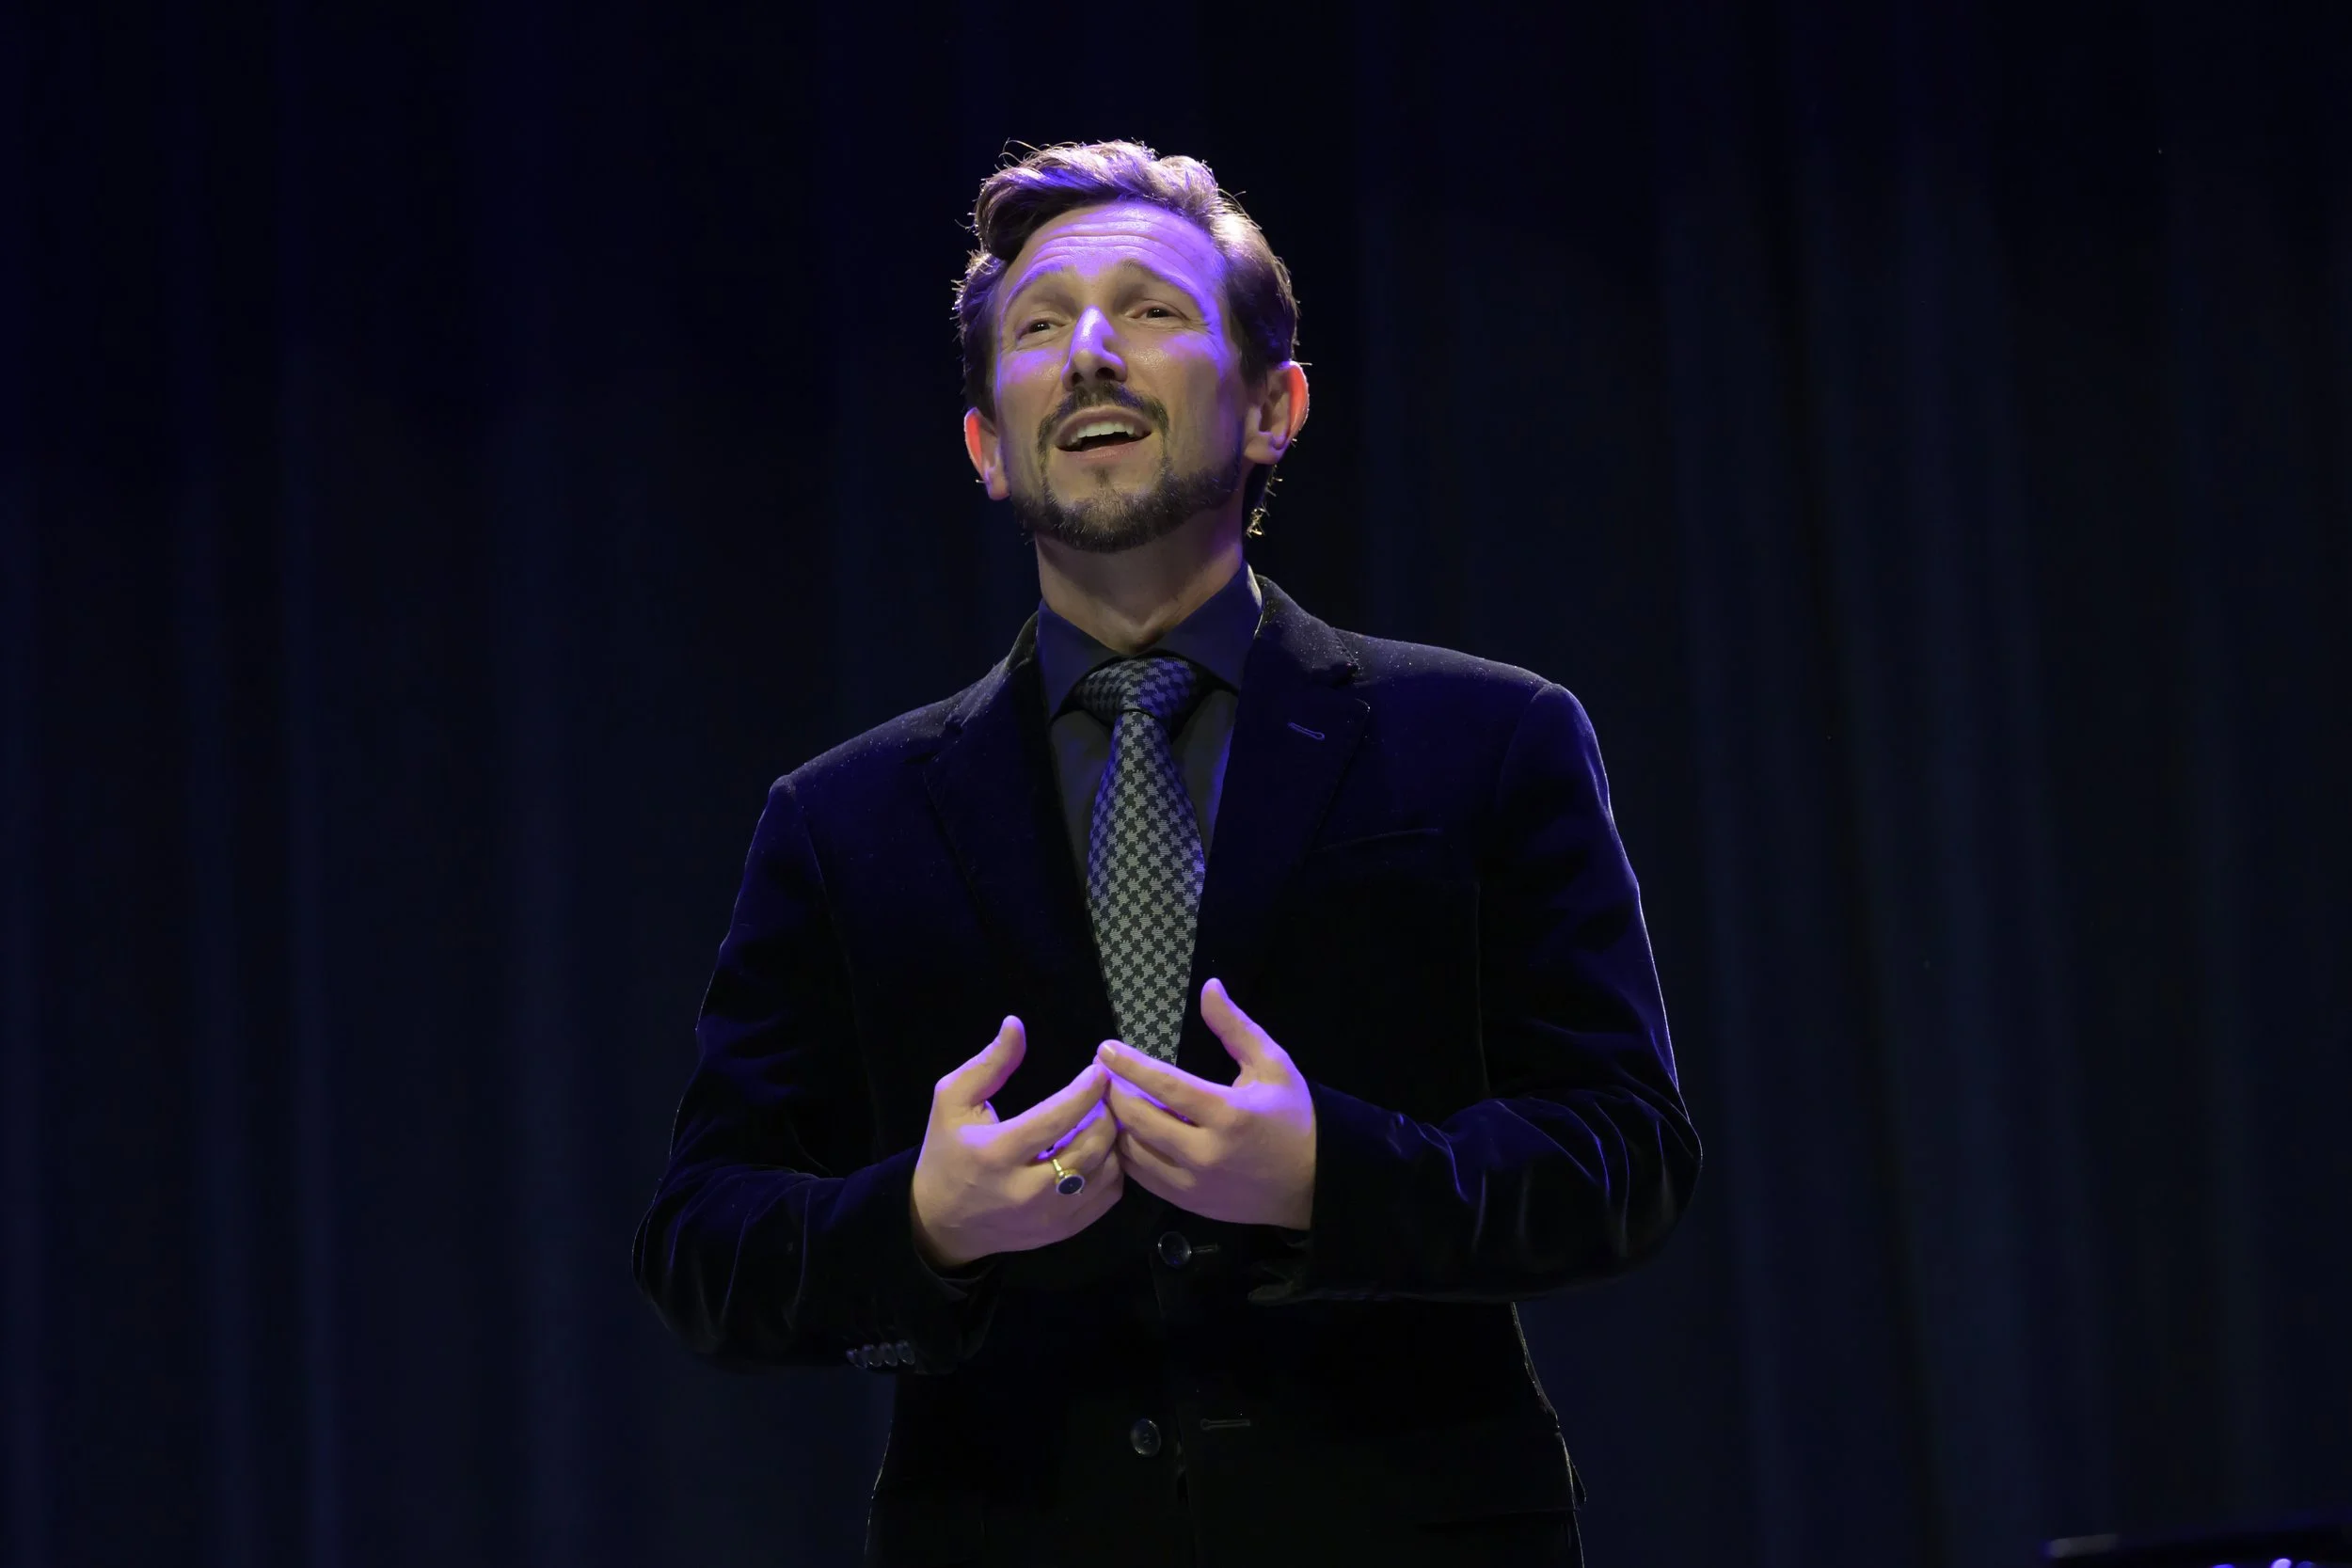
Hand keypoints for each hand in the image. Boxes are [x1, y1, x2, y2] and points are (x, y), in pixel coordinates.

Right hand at [909, 1017, 1126, 1269]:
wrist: (940, 1221)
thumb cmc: (947, 1151)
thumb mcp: (952, 1100)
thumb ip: (989, 1063)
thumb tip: (1016, 1024)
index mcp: (998, 1153)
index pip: (1059, 1117)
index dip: (1087, 1089)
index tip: (1099, 1069)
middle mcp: (1027, 1190)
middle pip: (1092, 1146)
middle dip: (1106, 1112)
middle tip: (1104, 1093)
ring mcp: (1049, 1217)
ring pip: (1106, 1172)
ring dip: (1111, 1141)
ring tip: (1099, 1119)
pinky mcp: (1063, 1231)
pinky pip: (1107, 1195)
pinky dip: (1111, 1168)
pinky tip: (1096, 1150)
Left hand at [1097, 979, 1316, 1230]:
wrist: (1316, 1184)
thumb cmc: (1294, 1117)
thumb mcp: (1272, 1065)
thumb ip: (1235, 1027)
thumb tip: (1209, 987)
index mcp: (1228, 1114)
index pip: (1164, 1085)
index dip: (1129, 1065)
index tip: (1105, 1049)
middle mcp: (1206, 1152)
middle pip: (1138, 1120)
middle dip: (1114, 1094)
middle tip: (1103, 1076)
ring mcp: (1195, 1184)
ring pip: (1133, 1153)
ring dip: (1118, 1126)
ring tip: (1114, 1103)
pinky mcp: (1190, 1204)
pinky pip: (1143, 1178)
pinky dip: (1130, 1153)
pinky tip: (1129, 1133)